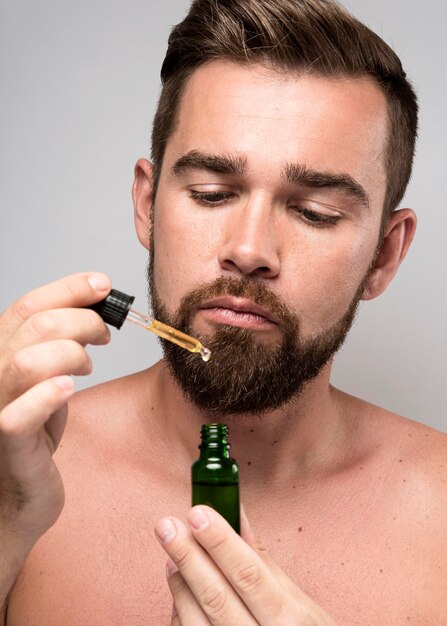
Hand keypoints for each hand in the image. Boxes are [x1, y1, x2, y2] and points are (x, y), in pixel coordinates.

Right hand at [0, 273, 110, 541]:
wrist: (16, 495)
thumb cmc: (34, 434)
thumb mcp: (47, 376)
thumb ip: (59, 342)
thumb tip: (94, 304)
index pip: (27, 306)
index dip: (68, 289)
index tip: (102, 285)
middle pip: (36, 326)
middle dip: (83, 322)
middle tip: (104, 335)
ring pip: (28, 361)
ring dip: (71, 355)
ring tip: (85, 367)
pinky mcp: (7, 445)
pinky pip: (18, 416)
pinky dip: (48, 395)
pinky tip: (68, 389)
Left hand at [155, 505, 337, 624]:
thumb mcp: (293, 597)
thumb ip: (260, 558)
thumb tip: (235, 512)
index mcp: (286, 617)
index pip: (248, 574)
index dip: (220, 543)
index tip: (198, 514)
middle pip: (216, 597)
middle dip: (188, 557)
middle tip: (167, 526)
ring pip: (195, 621)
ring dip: (179, 583)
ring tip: (171, 555)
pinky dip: (180, 608)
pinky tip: (180, 585)